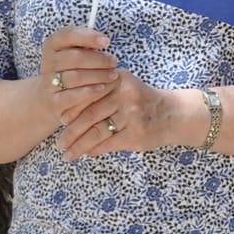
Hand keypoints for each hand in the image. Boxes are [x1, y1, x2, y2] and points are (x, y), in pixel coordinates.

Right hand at [41, 25, 116, 122]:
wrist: (52, 98)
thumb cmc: (73, 70)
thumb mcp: (77, 54)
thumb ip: (87, 45)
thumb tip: (103, 41)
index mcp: (53, 46)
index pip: (66, 35)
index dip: (87, 36)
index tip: (106, 41)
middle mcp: (48, 63)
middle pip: (74, 57)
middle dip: (98, 59)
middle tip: (114, 62)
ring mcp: (48, 83)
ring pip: (74, 77)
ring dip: (98, 75)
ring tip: (113, 76)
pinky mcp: (53, 102)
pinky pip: (71, 96)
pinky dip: (89, 92)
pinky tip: (102, 88)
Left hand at [57, 59, 186, 159]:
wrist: (174, 114)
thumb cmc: (142, 102)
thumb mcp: (124, 88)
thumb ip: (101, 94)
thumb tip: (67, 115)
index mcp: (119, 79)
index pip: (88, 94)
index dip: (72, 108)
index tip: (61, 120)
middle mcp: (126, 95)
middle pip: (90, 114)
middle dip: (71, 131)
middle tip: (59, 143)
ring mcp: (132, 114)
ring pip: (97, 132)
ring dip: (79, 145)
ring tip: (67, 154)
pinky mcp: (136, 133)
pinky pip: (108, 144)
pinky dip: (95, 150)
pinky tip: (87, 153)